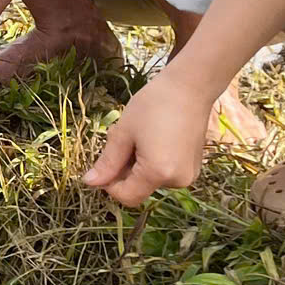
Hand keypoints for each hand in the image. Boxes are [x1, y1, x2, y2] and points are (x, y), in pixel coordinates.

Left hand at [82, 71, 216, 207]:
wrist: (191, 87)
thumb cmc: (154, 104)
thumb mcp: (123, 132)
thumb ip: (107, 162)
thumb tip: (90, 183)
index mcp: (158, 173)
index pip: (127, 196)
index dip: (110, 185)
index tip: (104, 162)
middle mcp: (177, 180)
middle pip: (139, 188)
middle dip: (124, 170)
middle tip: (123, 140)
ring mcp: (189, 175)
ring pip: (151, 180)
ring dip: (138, 164)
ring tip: (140, 136)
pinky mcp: (194, 167)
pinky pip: (165, 173)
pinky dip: (153, 162)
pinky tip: (154, 138)